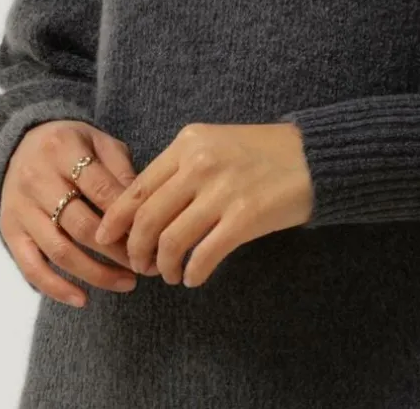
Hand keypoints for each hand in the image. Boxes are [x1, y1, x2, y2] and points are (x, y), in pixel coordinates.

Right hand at [0, 119, 159, 309]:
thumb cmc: (71, 145)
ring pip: (60, 251)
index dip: (127, 215)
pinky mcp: (10, 232)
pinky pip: (31, 268)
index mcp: (62, 150)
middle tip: (148, 263)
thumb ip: (120, 168)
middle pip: (82, 224)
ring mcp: (21, 209)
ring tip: (128, 282)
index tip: (154, 233)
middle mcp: (37, 180)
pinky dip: (56, 288)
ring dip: (96, 273)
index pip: (100, 188)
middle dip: (119, 249)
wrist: (20, 144)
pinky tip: (83, 299)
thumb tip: (145, 206)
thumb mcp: (97, 140)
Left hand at [94, 122, 314, 287]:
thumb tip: (144, 208)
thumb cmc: (262, 152)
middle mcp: (200, 163)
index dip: (116, 220)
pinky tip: (194, 277)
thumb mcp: (215, 143)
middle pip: (147, 219)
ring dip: (163, 266)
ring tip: (169, 274)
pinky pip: (203, 255)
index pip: (137, 187)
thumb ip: (180, 167)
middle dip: (135, 250)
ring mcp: (222, 190)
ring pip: (170, 241)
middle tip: (140, 265)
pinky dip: (192, 273)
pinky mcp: (244, 217)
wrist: (313, 157)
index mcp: (188, 142)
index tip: (106, 239)